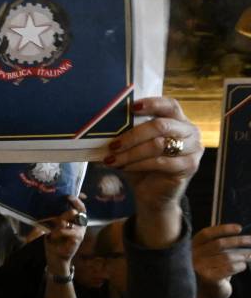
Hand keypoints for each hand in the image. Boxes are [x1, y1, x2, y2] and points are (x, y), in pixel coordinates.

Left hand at [43, 196, 86, 273]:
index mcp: (76, 221)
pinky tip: (54, 234)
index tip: (69, 195)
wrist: (55, 256)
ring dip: (61, 223)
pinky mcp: (77, 240)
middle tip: (66, 203)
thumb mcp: (54, 226)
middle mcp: (80, 225)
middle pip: (79, 212)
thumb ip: (57, 217)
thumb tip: (52, 204)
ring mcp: (80, 232)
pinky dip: (60, 232)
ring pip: (72, 222)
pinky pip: (70, 232)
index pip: (81, 208)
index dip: (77, 201)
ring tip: (54, 228)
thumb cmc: (55, 240)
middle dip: (71, 208)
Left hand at [104, 97, 200, 224]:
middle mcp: (190, 131)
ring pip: (158, 145)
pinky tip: (124, 168)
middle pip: (161, 125)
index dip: (152, 104)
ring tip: (112, 159)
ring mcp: (193, 149)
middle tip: (112, 145)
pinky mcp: (190, 166)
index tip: (131, 107)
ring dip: (131, 153)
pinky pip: (161, 162)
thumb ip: (129, 132)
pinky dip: (138, 164)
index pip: (170, 105)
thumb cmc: (142, 165)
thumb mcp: (134, 146)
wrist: (152, 193)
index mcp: (178, 120)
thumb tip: (105, 123)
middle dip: (133, 135)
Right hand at [192, 224, 250, 297]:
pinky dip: (240, 266)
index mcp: (191, 248)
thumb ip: (218, 246)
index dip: (223, 229)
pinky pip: (230, 268)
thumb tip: (242, 237)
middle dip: (239, 241)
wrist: (203, 297)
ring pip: (227, 256)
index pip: (206, 234)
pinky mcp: (208, 278)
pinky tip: (242, 267)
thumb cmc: (210, 273)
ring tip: (249, 256)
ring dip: (242, 255)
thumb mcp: (210, 257)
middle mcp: (193, 256)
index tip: (239, 228)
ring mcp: (199, 267)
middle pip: (219, 244)